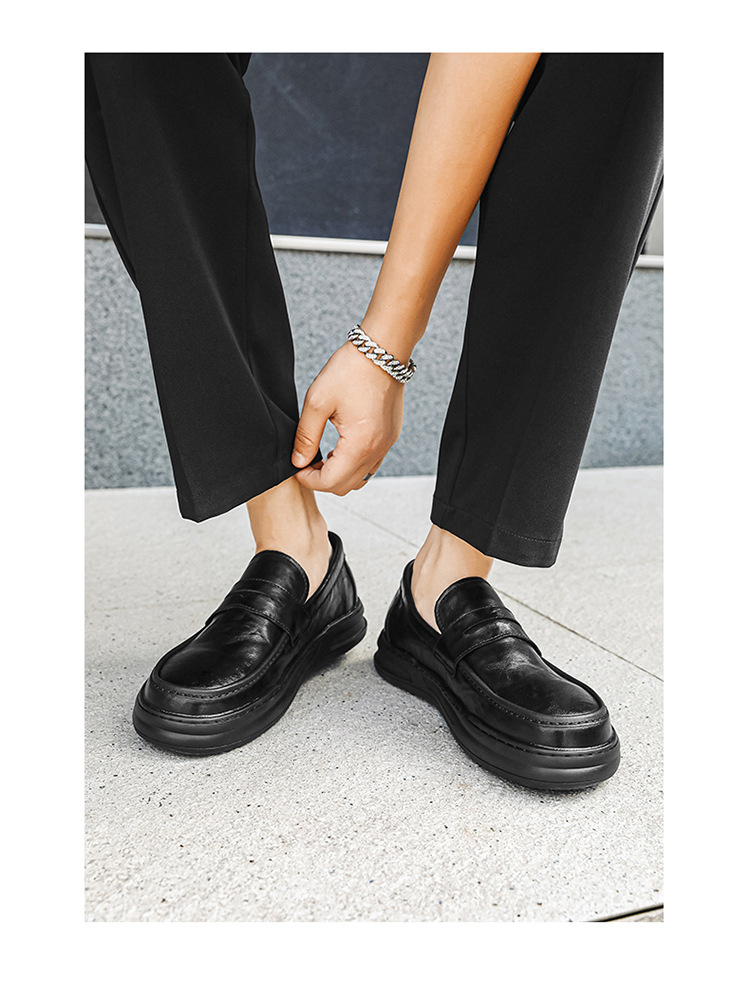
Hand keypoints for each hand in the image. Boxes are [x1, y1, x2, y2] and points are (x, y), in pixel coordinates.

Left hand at [291, 342, 404, 494]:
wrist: (382, 351)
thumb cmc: (351, 370)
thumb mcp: (317, 402)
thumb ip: (305, 436)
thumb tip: (298, 461)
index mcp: (359, 444)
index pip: (330, 482)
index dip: (308, 479)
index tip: (297, 467)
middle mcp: (377, 450)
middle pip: (345, 486)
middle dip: (322, 480)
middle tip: (306, 462)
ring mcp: (387, 445)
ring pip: (360, 479)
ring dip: (339, 474)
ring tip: (323, 456)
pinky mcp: (391, 437)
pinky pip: (371, 464)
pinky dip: (354, 464)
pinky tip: (340, 447)